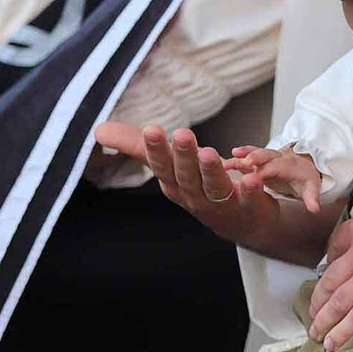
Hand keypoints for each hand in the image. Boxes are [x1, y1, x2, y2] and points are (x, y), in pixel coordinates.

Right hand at [96, 123, 276, 241]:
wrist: (241, 221)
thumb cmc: (200, 187)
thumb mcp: (170, 165)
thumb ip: (138, 146)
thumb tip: (99, 130)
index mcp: (174, 183)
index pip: (161, 166)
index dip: (155, 150)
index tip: (151, 129)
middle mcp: (194, 196)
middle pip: (187, 176)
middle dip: (183, 156)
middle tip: (182, 134)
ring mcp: (221, 205)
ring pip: (214, 188)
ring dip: (211, 171)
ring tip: (210, 153)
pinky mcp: (249, 208)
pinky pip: (249, 200)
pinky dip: (251, 190)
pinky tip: (253, 176)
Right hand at [224, 146, 322, 212]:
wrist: (301, 167)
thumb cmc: (304, 179)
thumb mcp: (310, 188)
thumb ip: (311, 198)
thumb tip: (315, 209)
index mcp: (290, 166)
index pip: (278, 167)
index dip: (268, 171)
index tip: (257, 177)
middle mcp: (278, 159)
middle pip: (267, 155)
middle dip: (256, 157)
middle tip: (246, 162)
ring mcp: (267, 158)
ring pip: (255, 153)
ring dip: (243, 155)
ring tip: (231, 158)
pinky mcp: (259, 160)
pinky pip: (247, 156)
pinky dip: (237, 157)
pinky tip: (225, 163)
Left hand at [308, 165, 352, 350]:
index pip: (335, 247)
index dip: (327, 265)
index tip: (324, 276)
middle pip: (330, 281)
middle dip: (318, 301)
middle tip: (312, 316)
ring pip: (338, 302)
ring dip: (324, 320)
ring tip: (317, 334)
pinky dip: (343, 331)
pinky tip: (333, 344)